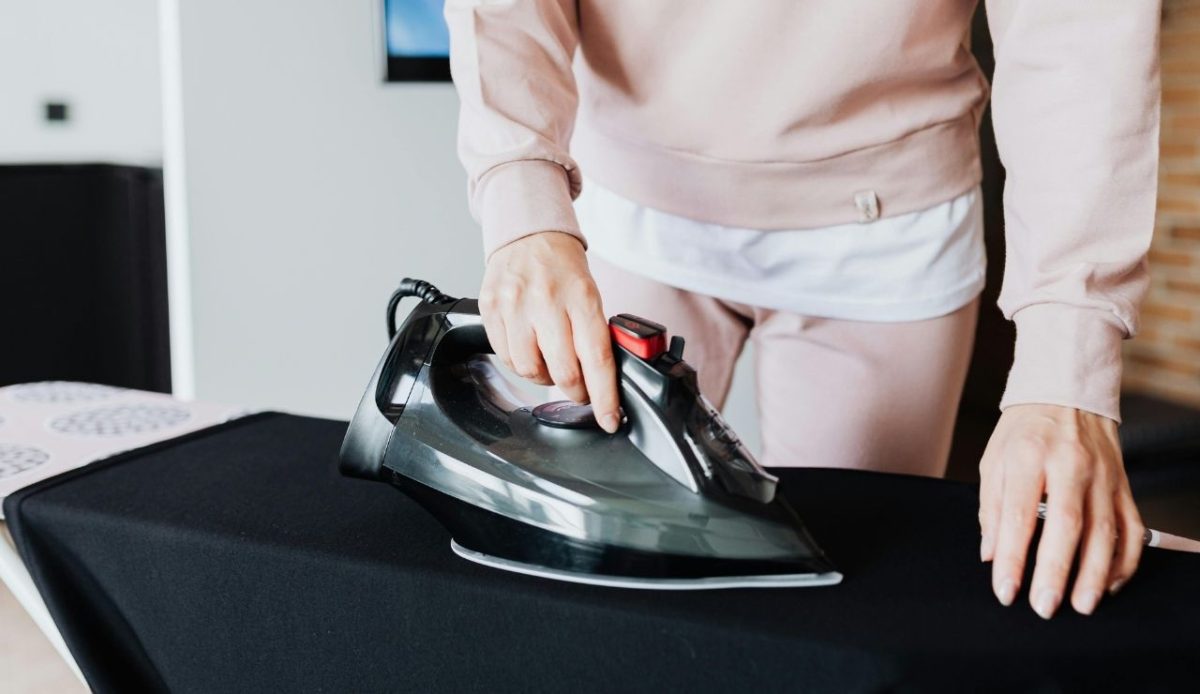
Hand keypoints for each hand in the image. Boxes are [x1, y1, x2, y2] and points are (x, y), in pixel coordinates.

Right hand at [479, 231, 620, 432]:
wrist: (527, 234)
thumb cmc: (563, 268)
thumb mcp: (591, 293)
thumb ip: (595, 333)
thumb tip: (604, 377)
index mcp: (581, 297)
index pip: (597, 358)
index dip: (604, 397)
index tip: (609, 419)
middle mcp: (546, 301)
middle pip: (563, 372)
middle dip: (576, 390)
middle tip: (580, 388)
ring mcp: (514, 305)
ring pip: (531, 371)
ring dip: (546, 378)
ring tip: (552, 361)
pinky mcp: (491, 310)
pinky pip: (507, 358)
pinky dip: (522, 364)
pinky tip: (531, 349)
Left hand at [979, 404, 1142, 617]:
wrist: (1067, 394)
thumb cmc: (1024, 431)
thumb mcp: (994, 459)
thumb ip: (991, 508)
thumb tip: (991, 555)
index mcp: (1028, 456)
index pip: (1019, 514)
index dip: (1012, 556)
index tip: (1006, 590)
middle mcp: (1070, 465)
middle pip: (1066, 525)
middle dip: (1055, 571)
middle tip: (1044, 607)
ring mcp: (1102, 476)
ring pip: (1104, 531)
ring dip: (1093, 573)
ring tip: (1081, 605)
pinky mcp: (1123, 485)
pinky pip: (1131, 528)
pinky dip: (1123, 560)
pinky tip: (1108, 583)